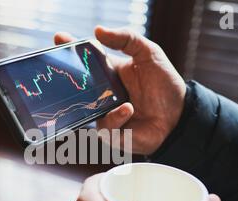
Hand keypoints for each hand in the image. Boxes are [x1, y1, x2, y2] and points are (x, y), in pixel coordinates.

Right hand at [54, 26, 185, 154]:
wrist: (179, 115)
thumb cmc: (164, 85)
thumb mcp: (149, 53)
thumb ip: (126, 39)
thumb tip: (98, 30)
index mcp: (108, 73)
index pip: (84, 60)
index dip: (70, 49)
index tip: (58, 39)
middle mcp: (102, 94)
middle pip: (76, 86)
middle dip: (67, 79)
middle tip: (68, 73)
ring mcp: (104, 113)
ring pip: (86, 109)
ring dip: (98, 103)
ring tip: (125, 102)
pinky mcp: (111, 133)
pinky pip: (104, 126)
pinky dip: (116, 117)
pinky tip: (129, 110)